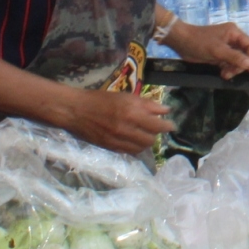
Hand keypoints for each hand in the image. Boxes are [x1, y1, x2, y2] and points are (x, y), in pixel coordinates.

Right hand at [60, 89, 174, 154]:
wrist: (76, 110)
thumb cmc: (101, 99)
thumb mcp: (125, 96)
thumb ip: (147, 104)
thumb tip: (166, 110)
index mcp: (131, 112)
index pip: (157, 124)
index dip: (167, 126)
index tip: (172, 125)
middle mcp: (126, 128)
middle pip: (151, 139)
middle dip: (156, 134)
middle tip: (156, 128)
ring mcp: (118, 140)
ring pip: (142, 148)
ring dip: (147, 142)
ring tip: (145, 134)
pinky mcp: (111, 148)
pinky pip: (130, 152)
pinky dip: (136, 147)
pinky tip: (135, 141)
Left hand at [164, 21, 248, 78]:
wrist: (180, 42)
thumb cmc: (200, 42)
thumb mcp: (218, 51)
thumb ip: (235, 57)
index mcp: (234, 32)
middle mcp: (231, 38)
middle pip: (243, 53)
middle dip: (240, 64)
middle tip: (233, 73)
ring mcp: (224, 47)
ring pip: (236, 60)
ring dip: (233, 68)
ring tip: (226, 75)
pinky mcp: (218, 54)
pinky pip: (228, 62)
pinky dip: (227, 69)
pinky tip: (223, 74)